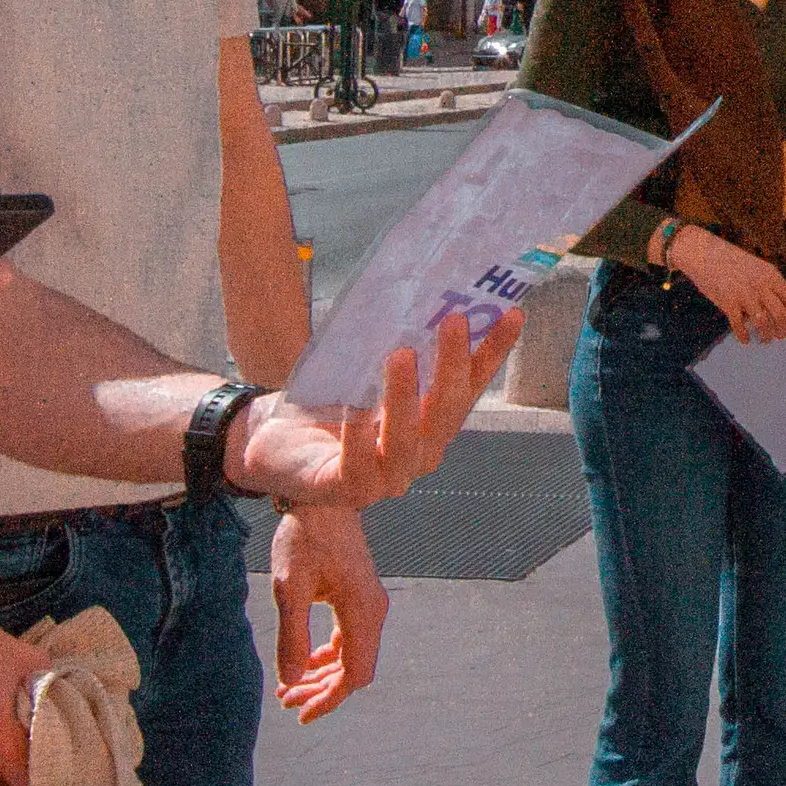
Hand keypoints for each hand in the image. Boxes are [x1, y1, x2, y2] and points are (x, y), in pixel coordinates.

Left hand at [230, 314, 520, 509]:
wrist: (272, 445)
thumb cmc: (327, 403)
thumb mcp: (366, 371)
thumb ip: (397, 348)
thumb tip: (419, 295)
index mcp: (431, 426)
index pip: (470, 387)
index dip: (493, 353)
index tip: (513, 313)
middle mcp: (419, 455)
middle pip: (445, 412)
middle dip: (452, 366)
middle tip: (453, 320)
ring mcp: (386, 479)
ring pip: (406, 440)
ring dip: (405, 397)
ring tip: (401, 353)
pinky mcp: (346, 490)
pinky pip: (357, 463)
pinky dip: (358, 435)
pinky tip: (355, 407)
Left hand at [269, 503, 384, 725]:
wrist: (322, 499)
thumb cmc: (305, 538)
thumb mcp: (290, 588)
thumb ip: (291, 637)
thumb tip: (290, 682)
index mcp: (362, 611)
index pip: (354, 674)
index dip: (329, 699)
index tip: (300, 713)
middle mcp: (373, 611)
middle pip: (355, 670)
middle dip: (321, 691)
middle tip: (285, 701)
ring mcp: (369, 605)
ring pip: (352, 657)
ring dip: (323, 676)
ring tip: (289, 687)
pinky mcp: (360, 599)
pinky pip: (350, 640)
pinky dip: (328, 657)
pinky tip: (305, 662)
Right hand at [668, 227, 785, 342]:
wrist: (705, 254)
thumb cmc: (732, 262)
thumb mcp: (757, 269)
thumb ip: (768, 286)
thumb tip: (780, 311)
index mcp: (771, 275)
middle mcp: (761, 285)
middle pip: (780, 314)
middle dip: (783, 329)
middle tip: (780, 336)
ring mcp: (745, 295)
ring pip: (763, 323)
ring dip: (766, 335)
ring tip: (764, 339)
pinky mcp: (729, 303)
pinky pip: (740, 326)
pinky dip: (743, 336)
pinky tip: (744, 340)